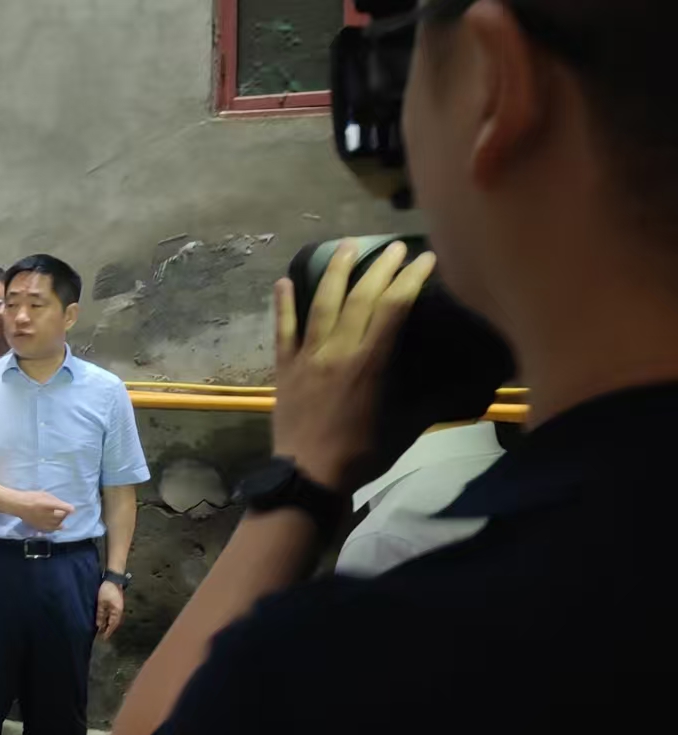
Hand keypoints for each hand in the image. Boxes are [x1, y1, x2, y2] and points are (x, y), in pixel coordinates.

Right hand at [15, 491, 74, 532]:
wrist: (19, 505)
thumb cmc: (32, 497)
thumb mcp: (44, 494)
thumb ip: (54, 500)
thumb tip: (64, 505)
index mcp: (48, 504)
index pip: (62, 507)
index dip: (68, 508)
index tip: (72, 509)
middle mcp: (47, 514)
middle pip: (61, 516)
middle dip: (64, 514)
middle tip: (64, 511)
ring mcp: (43, 522)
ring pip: (57, 523)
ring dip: (61, 520)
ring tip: (59, 517)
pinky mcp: (40, 527)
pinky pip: (51, 529)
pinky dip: (56, 527)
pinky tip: (58, 525)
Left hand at [96, 581, 123, 639]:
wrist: (113, 578)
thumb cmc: (107, 590)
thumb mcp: (101, 602)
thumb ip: (100, 614)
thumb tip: (99, 625)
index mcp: (117, 612)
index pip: (112, 626)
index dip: (107, 632)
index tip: (103, 639)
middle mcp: (119, 611)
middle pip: (114, 624)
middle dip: (108, 630)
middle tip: (101, 636)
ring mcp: (118, 608)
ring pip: (113, 619)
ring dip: (108, 624)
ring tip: (102, 629)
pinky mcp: (116, 604)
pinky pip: (112, 615)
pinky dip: (108, 619)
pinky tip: (104, 619)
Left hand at [272, 240, 433, 492]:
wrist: (307, 475)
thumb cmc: (360, 455)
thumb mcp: (404, 429)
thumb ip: (430, 404)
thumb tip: (464, 389)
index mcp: (369, 364)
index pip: (393, 309)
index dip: (410, 279)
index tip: (424, 259)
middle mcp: (337, 351)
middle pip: (360, 298)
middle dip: (379, 268)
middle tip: (394, 246)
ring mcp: (307, 356)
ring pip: (321, 304)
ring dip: (335, 272)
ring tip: (347, 246)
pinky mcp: (284, 367)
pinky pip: (283, 329)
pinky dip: (284, 304)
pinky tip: (284, 281)